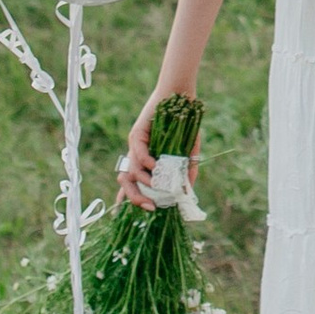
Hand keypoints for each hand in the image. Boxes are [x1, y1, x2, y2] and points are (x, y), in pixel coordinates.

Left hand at [115, 93, 196, 211]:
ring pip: (130, 171)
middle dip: (134, 198)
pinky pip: (137, 153)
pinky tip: (156, 166)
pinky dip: (146, 162)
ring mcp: (134, 146)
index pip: (132, 184)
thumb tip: (188, 191)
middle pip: (126, 182)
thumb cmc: (184, 124)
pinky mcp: (136, 134)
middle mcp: (136, 155)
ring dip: (143, 181)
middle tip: (149, 207)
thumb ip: (186, 170)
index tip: (135, 216)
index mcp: (145, 161)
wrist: (180, 97)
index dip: (129, 201)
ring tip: (157, 185)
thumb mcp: (187, 151)